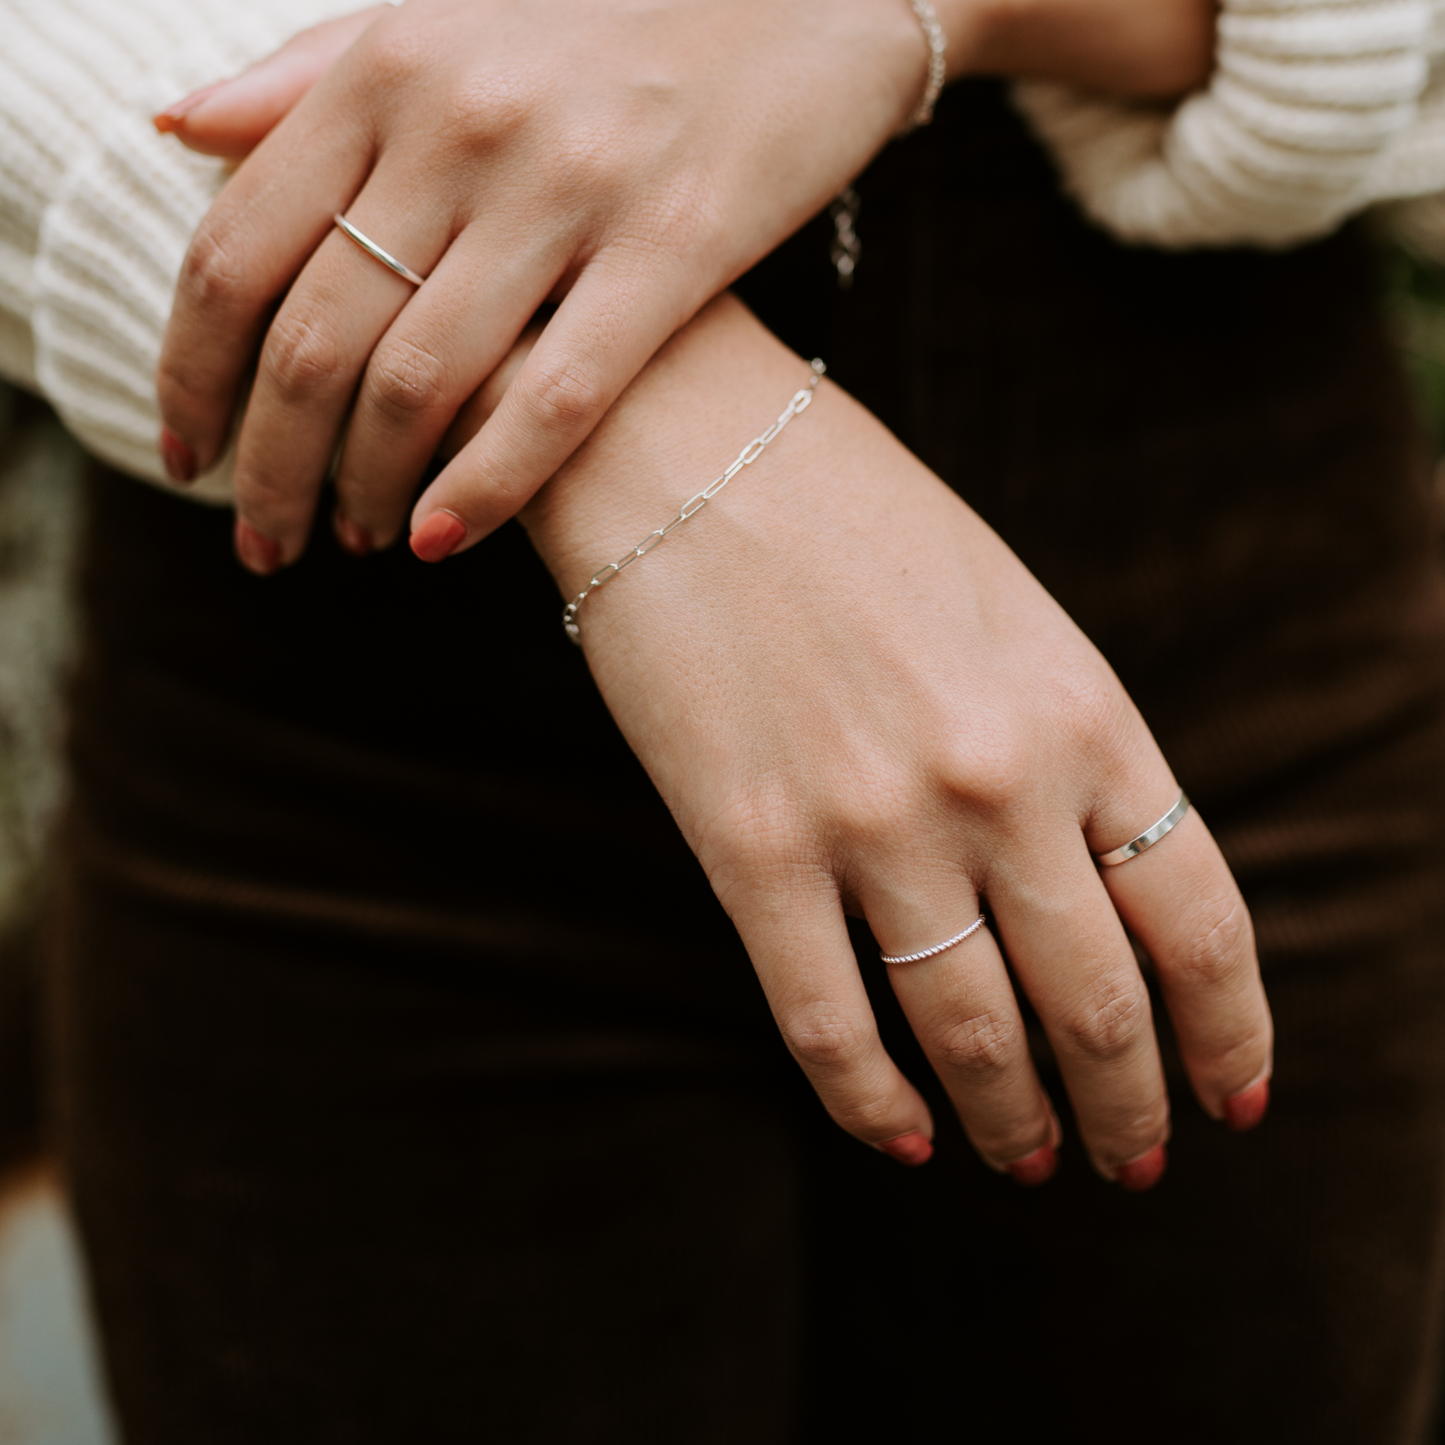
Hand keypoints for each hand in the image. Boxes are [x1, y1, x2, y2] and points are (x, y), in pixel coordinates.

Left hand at [153, 0, 1217, 575]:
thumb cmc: (613, 13)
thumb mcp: (440, 18)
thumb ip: (308, 78)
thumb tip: (181, 131)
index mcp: (385, 69)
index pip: (236, 252)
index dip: (190, 374)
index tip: (182, 453)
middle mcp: (460, 126)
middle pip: (314, 340)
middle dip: (269, 466)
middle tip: (262, 540)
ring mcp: (569, 188)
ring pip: (421, 382)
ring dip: (367, 488)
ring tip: (356, 539)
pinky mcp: (673, 247)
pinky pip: (556, 397)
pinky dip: (486, 485)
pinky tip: (443, 543)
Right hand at [508, 294, 1270, 1186]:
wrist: (692, 449)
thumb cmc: (858, 519)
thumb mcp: (1015, 615)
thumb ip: (1072, 749)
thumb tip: (1098, 888)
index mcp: (1084, 711)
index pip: (1199, 918)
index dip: (1231, 1035)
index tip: (1234, 1100)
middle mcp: (997, 782)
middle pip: (1100, 1004)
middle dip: (1132, 1107)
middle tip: (1132, 1161)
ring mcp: (874, 823)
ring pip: (974, 1034)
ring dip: (1013, 1122)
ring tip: (1029, 1163)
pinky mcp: (752, 849)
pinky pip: (830, 1022)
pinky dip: (872, 1103)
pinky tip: (900, 1139)